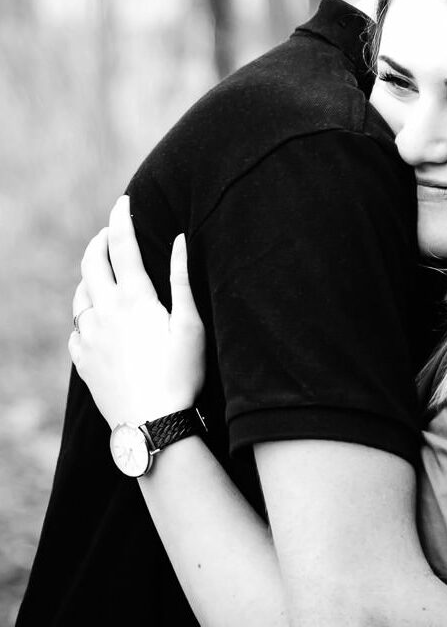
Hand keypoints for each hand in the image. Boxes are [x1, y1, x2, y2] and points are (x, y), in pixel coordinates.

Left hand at [68, 195, 205, 427]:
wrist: (152, 423)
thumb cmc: (181, 375)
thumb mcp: (190, 325)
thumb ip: (182, 279)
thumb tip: (180, 239)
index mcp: (134, 299)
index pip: (122, 246)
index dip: (121, 219)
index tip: (123, 202)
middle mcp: (105, 312)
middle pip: (91, 263)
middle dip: (99, 242)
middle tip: (109, 233)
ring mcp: (89, 337)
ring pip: (79, 295)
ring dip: (89, 278)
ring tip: (102, 275)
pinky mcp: (82, 361)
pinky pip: (76, 329)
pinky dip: (85, 316)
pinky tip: (95, 320)